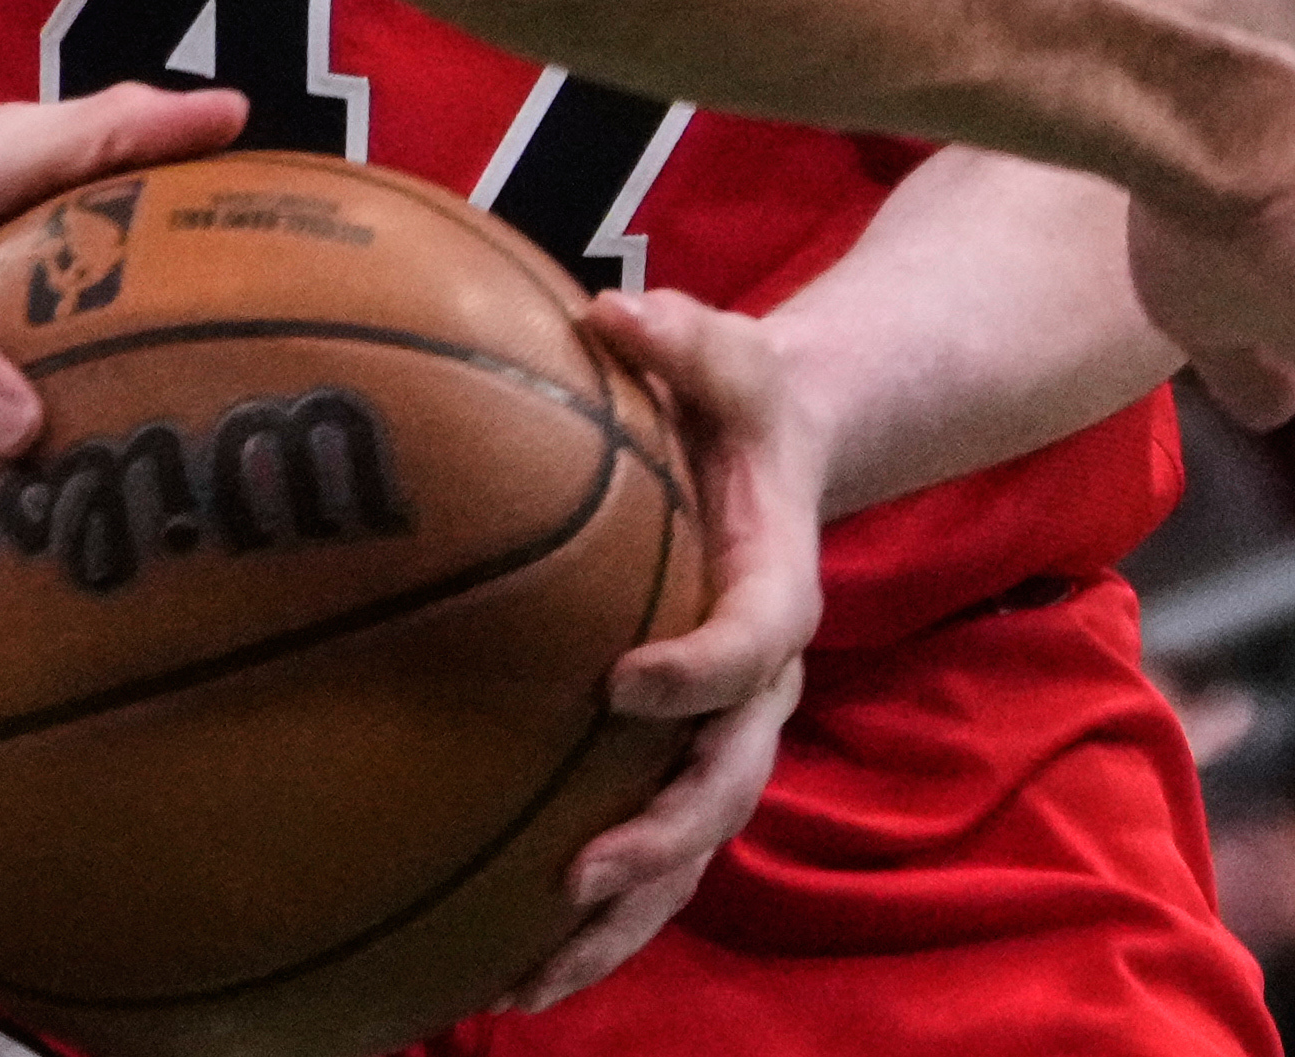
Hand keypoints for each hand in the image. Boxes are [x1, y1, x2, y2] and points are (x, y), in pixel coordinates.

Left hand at [497, 290, 825, 1011]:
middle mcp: (762, 684)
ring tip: (528, 981)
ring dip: (619, 923)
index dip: (699, 670)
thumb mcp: (730, 349)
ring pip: (688, 852)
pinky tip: (510, 976)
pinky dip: (597, 924)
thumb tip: (617, 312)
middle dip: (658, 838)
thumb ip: (685, 335)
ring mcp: (727, 734)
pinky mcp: (685, 759)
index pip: (752, 644)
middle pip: (726, 782)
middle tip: (579, 874)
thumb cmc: (741, 403)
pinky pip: (652, 857)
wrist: (784, 456)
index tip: (622, 681)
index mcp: (776, 590)